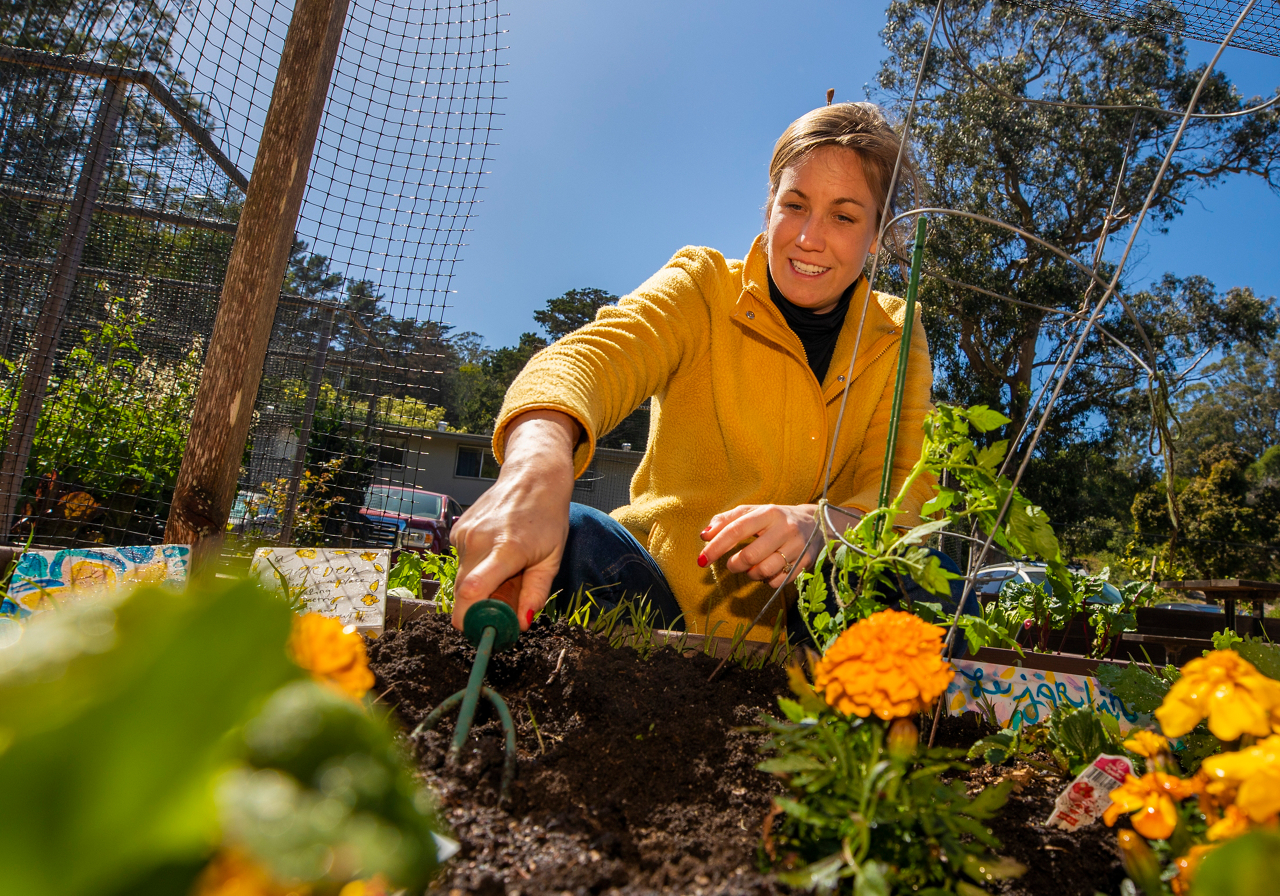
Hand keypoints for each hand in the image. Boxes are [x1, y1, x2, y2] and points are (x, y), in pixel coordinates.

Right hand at [450, 410, 578, 632]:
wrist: (532, 476)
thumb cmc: (547, 516)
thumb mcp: (552, 558)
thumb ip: (535, 593)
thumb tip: (522, 623)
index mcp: (507, 549)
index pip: (473, 590)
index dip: (472, 619)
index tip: (485, 632)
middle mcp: (479, 540)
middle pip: (464, 593)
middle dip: (480, 609)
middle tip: (505, 606)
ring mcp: (465, 533)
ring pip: (462, 579)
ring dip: (481, 586)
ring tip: (508, 569)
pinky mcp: (457, 530)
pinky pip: (462, 563)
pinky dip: (477, 568)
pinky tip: (496, 552)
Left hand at [699, 504, 824, 589]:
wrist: (815, 523)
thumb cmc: (774, 518)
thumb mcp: (752, 512)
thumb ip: (726, 520)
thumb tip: (704, 535)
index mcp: (768, 513)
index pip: (736, 530)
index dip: (716, 547)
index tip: (702, 560)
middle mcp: (784, 528)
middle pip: (750, 556)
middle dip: (734, 564)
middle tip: (732, 564)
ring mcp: (797, 546)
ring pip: (764, 571)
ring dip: (750, 574)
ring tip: (750, 567)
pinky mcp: (805, 562)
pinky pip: (778, 582)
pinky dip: (766, 581)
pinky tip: (767, 572)